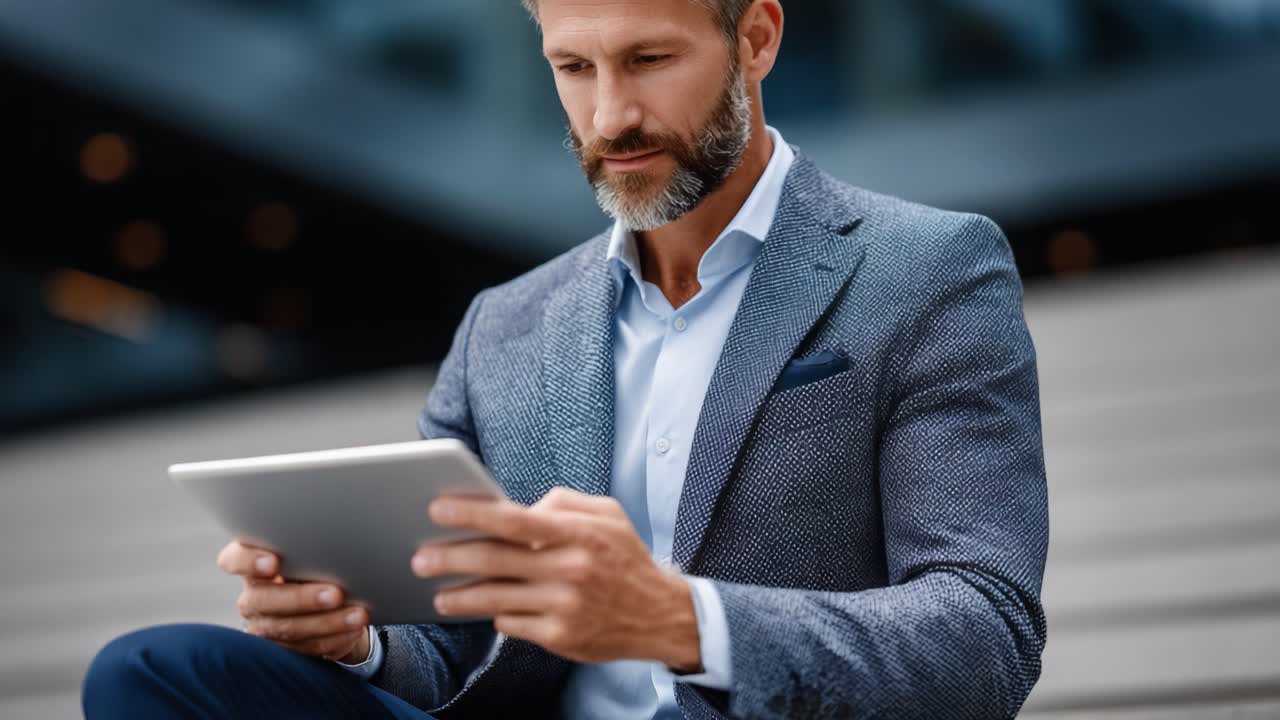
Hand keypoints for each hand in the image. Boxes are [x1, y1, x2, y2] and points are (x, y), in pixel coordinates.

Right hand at [216, 541, 370, 663]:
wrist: (330, 599)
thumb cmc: (319, 562)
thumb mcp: (313, 550)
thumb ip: (312, 545)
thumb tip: (343, 538)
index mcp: (253, 563)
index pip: (233, 559)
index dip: (248, 562)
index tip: (273, 563)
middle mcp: (253, 595)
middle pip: (263, 600)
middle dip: (301, 598)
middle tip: (336, 594)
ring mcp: (264, 625)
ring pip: (287, 628)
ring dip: (327, 622)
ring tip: (357, 615)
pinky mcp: (283, 648)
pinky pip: (306, 647)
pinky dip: (333, 639)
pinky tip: (353, 631)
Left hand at [411, 488, 701, 670]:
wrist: (660, 615)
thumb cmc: (625, 558)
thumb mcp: (607, 515)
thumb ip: (562, 502)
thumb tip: (516, 507)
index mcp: (578, 533)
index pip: (514, 520)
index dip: (472, 513)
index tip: (437, 509)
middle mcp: (569, 570)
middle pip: (494, 560)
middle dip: (449, 557)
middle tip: (421, 556)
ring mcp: (563, 607)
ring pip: (494, 598)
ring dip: (459, 596)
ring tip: (439, 593)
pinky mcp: (560, 637)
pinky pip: (511, 624)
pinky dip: (496, 615)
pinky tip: (489, 609)